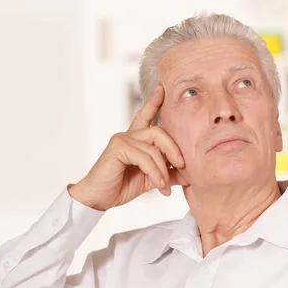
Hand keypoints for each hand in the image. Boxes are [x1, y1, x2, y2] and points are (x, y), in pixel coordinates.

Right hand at [68, 85, 188, 210]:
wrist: (98, 199)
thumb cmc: (120, 187)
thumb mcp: (150, 180)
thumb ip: (167, 174)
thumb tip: (189, 175)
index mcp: (134, 139)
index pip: (145, 116)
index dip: (154, 102)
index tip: (162, 88)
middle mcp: (128, 135)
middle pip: (159, 131)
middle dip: (174, 149)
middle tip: (183, 166)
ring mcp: (122, 139)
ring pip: (154, 148)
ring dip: (164, 170)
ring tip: (166, 187)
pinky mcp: (118, 148)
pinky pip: (145, 158)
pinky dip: (155, 173)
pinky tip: (159, 185)